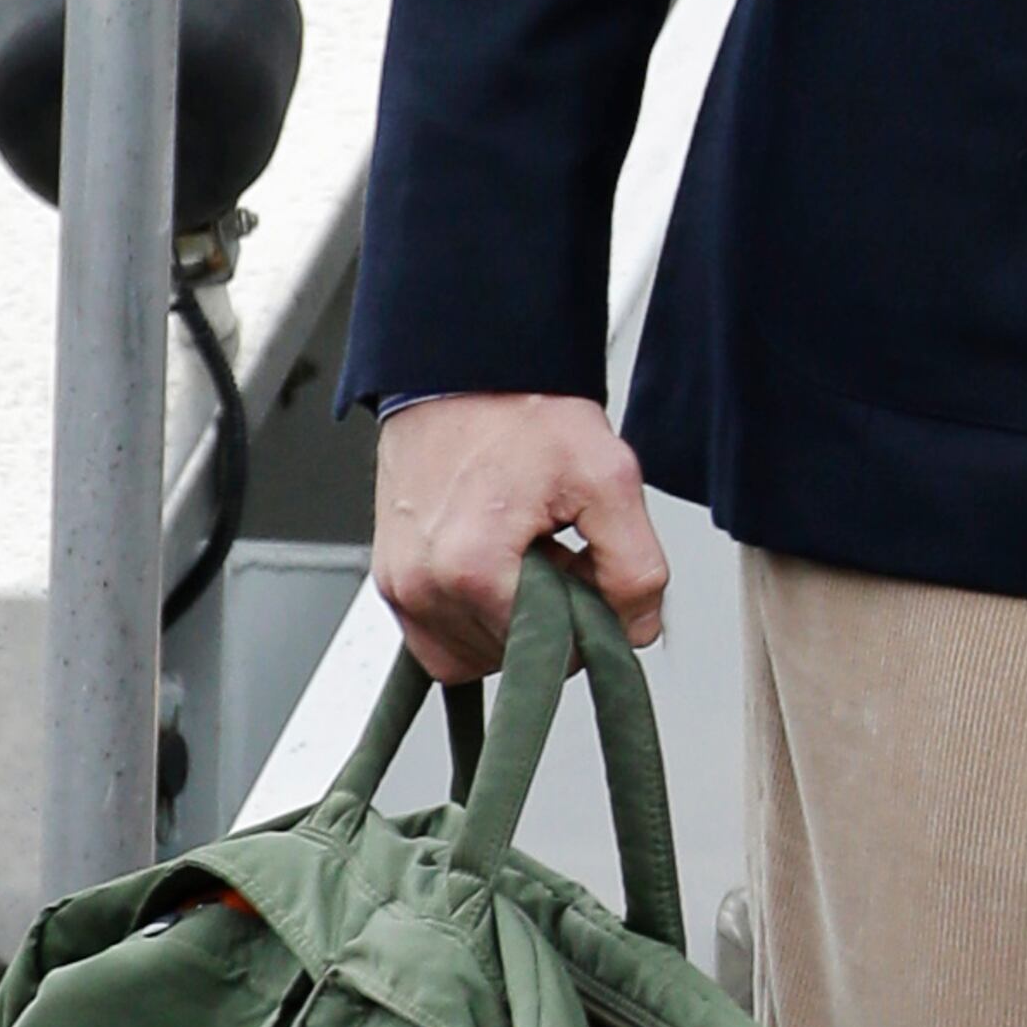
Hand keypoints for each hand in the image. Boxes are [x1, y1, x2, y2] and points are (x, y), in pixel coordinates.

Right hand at [372, 396, 669, 683]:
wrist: (462, 368)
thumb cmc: (520, 410)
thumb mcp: (607, 478)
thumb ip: (636, 566)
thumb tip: (635, 628)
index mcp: (471, 570)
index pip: (551, 654)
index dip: (585, 617)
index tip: (585, 566)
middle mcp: (422, 586)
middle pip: (511, 657)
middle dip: (546, 616)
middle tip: (555, 549)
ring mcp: (399, 586)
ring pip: (474, 656)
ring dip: (509, 619)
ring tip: (522, 551)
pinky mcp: (390, 580)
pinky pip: (438, 637)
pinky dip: (475, 618)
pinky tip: (496, 567)